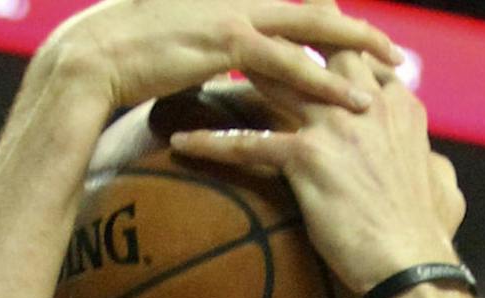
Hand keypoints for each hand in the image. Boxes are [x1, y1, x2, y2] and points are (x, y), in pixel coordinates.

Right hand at [41, 0, 396, 118]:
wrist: (88, 55)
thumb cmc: (124, 56)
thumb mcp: (175, 47)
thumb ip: (208, 55)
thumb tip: (221, 73)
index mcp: (231, 2)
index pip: (293, 10)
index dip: (330, 24)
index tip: (362, 42)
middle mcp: (238, 1)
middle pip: (314, 12)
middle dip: (357, 33)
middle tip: (396, 52)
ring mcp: (233, 16)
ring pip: (312, 32)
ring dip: (356, 51)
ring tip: (393, 69)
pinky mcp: (224, 41)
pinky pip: (287, 63)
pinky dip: (323, 80)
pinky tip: (352, 99)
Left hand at [167, 53, 463, 291]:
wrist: (412, 262)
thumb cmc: (428, 232)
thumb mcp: (442, 182)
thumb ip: (432, 160)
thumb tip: (435, 164)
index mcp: (397, 105)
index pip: (361, 58)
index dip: (336, 42)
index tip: (313, 30)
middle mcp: (367, 105)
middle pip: (320, 49)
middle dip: (291, 28)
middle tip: (257, 20)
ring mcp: (337, 126)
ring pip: (278, 79)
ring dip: (242, 65)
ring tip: (210, 56)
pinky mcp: (309, 158)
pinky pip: (249, 144)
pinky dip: (212, 143)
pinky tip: (181, 141)